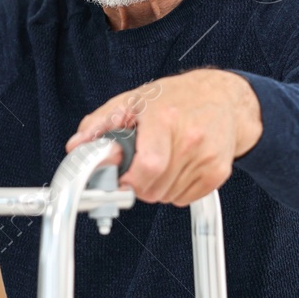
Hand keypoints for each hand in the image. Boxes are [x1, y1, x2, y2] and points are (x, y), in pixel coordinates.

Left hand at [65, 68, 262, 206]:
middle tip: (141, 164)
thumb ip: (99, 125)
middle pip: (154, 188)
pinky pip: (185, 199)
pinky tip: (178, 167)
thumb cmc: (175, 98)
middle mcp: (190, 138)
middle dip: (139, 184)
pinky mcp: (218, 172)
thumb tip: (76, 146)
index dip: (129, 180)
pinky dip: (175, 190)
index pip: (148, 167)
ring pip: (167, 197)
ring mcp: (207, 157)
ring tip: (163, 160)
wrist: (222, 99)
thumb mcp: (132, 101)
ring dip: (157, 187)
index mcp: (165, 119)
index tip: (122, 178)